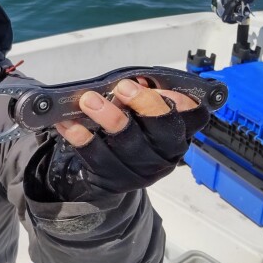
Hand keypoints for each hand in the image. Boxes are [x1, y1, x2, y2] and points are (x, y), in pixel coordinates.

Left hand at [46, 79, 211, 199]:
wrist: (108, 174)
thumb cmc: (129, 133)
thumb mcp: (140, 113)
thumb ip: (141, 97)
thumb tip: (134, 80)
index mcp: (178, 133)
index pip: (194, 118)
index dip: (181, 102)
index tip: (160, 86)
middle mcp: (166, 154)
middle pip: (163, 131)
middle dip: (144, 104)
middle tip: (122, 87)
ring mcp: (142, 171)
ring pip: (128, 144)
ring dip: (108, 118)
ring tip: (88, 100)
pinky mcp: (116, 181)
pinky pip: (98, 159)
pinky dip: (81, 138)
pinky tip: (69, 124)